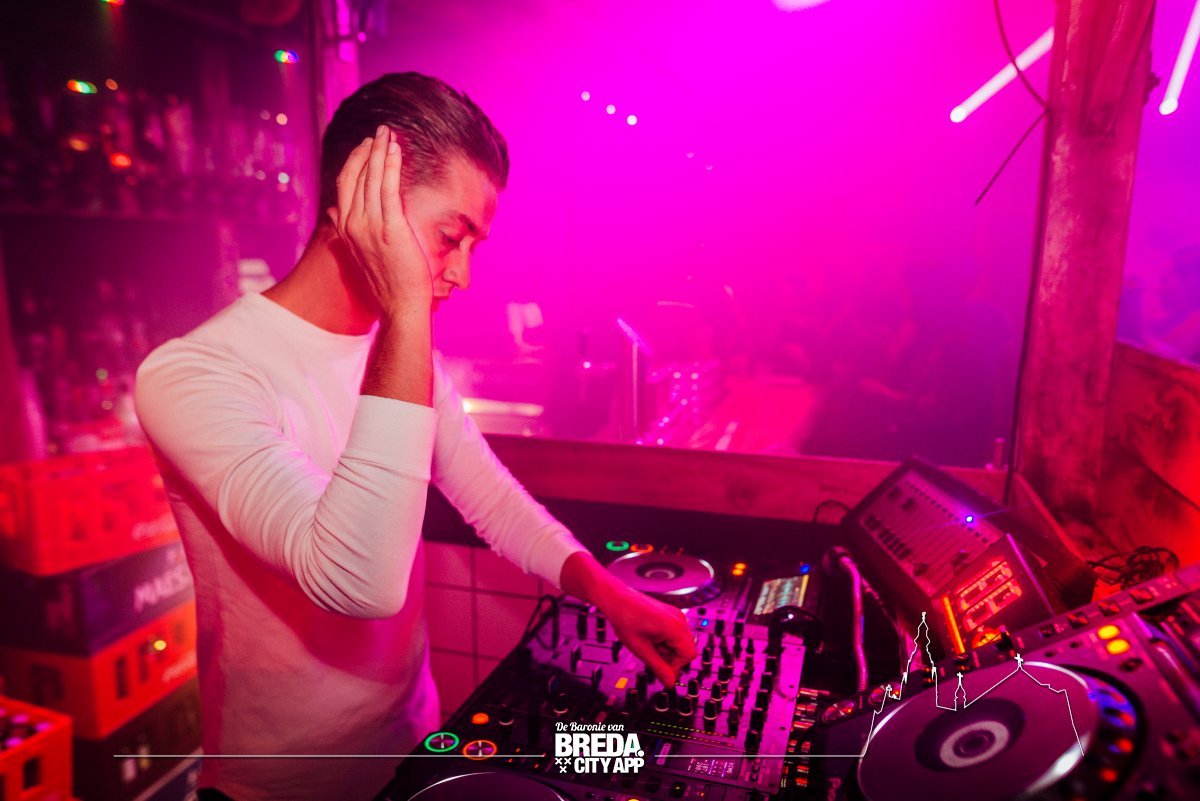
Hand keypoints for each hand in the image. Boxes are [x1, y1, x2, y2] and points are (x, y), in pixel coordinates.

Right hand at [329, 125, 432, 313]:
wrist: (399, 304)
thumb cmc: (387, 281)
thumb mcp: (360, 252)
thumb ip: (347, 229)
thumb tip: (332, 212)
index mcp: (345, 228)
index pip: (345, 185)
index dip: (355, 162)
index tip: (367, 146)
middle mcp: (353, 224)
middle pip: (356, 177)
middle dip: (368, 151)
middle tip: (380, 132)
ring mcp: (370, 226)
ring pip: (372, 179)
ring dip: (380, 152)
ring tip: (388, 134)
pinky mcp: (391, 228)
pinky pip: (389, 189)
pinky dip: (391, 166)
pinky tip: (395, 150)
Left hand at [599, 585, 697, 686]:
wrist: (616, 599)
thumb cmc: (626, 620)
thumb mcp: (641, 650)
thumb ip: (658, 668)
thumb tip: (670, 684)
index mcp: (675, 627)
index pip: (689, 655)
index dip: (675, 665)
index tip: (658, 666)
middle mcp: (680, 619)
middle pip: (686, 649)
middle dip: (671, 657)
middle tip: (650, 653)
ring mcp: (676, 615)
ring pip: (680, 643)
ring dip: (666, 649)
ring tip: (647, 643)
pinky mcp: (671, 614)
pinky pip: (675, 634)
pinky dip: (664, 640)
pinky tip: (649, 636)